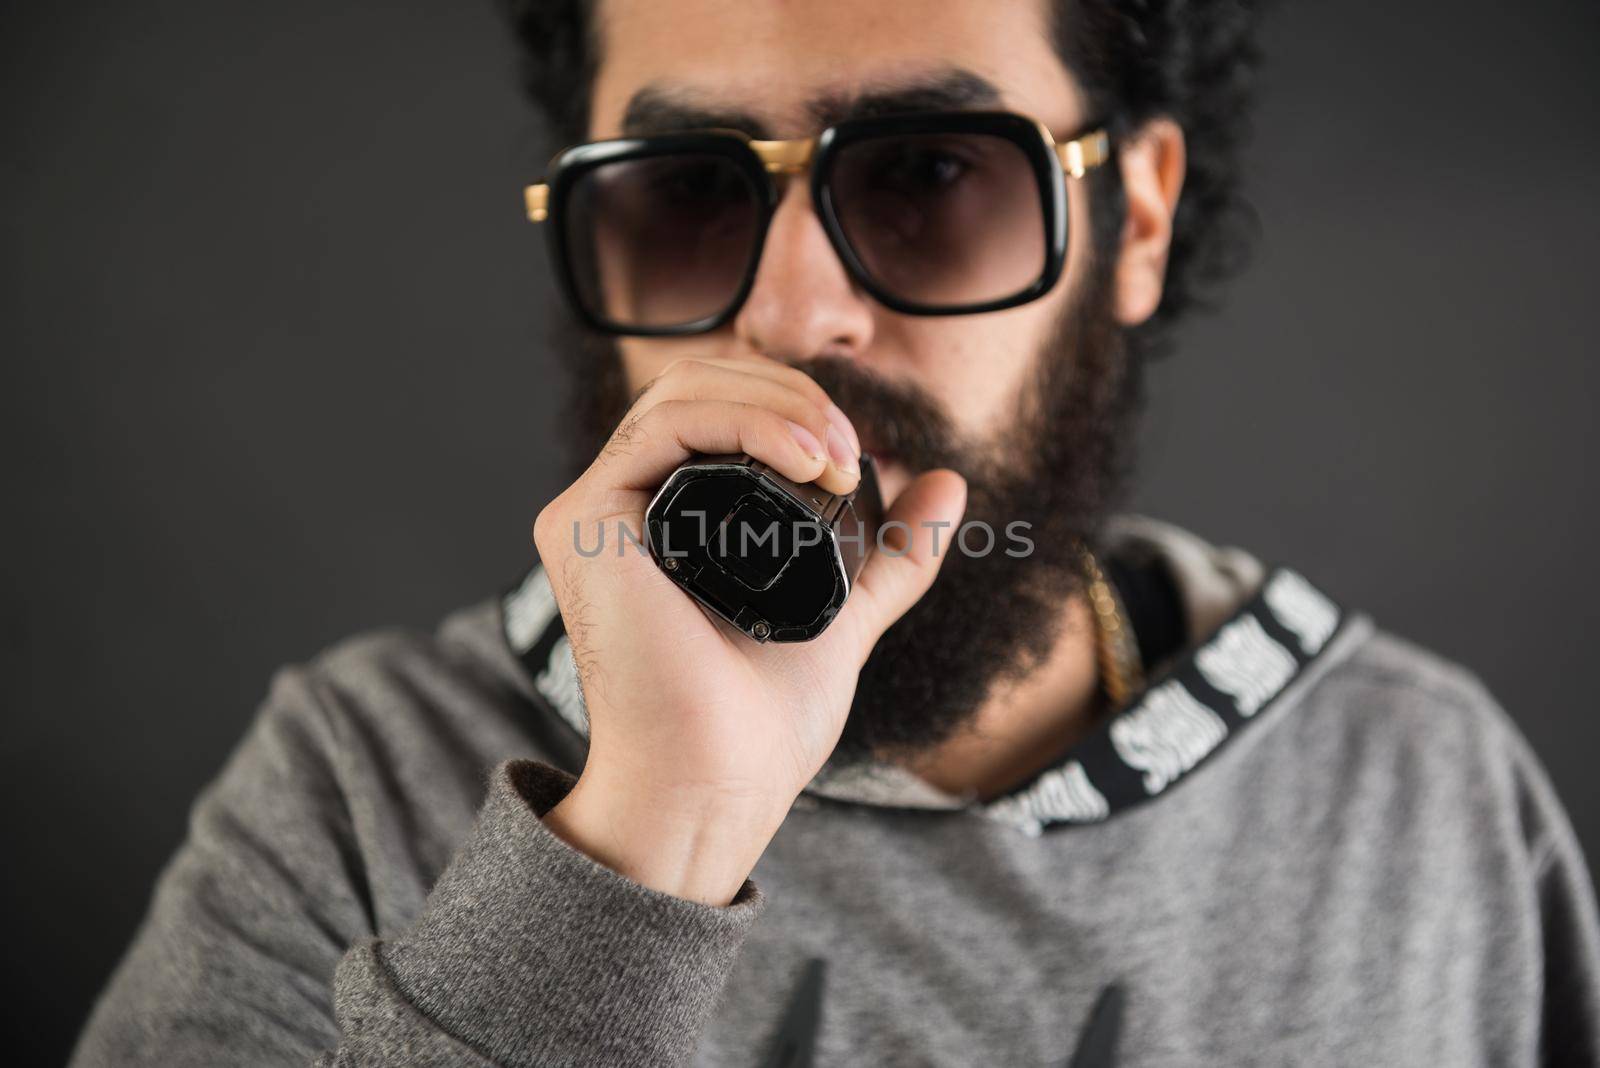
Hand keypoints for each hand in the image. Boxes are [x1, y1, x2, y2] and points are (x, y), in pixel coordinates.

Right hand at [534, 355, 965, 903]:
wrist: (718, 782)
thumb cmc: (760, 722)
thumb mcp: (845, 612)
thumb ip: (893, 556)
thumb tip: (948, 482)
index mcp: (663, 517)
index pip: (719, 409)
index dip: (791, 404)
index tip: (858, 455)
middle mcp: (620, 506)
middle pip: (700, 384)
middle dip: (790, 393)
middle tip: (852, 450)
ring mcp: (594, 511)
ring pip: (682, 390)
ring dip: (776, 402)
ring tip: (837, 455)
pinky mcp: (581, 520)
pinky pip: (663, 428)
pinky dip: (745, 421)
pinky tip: (805, 456)